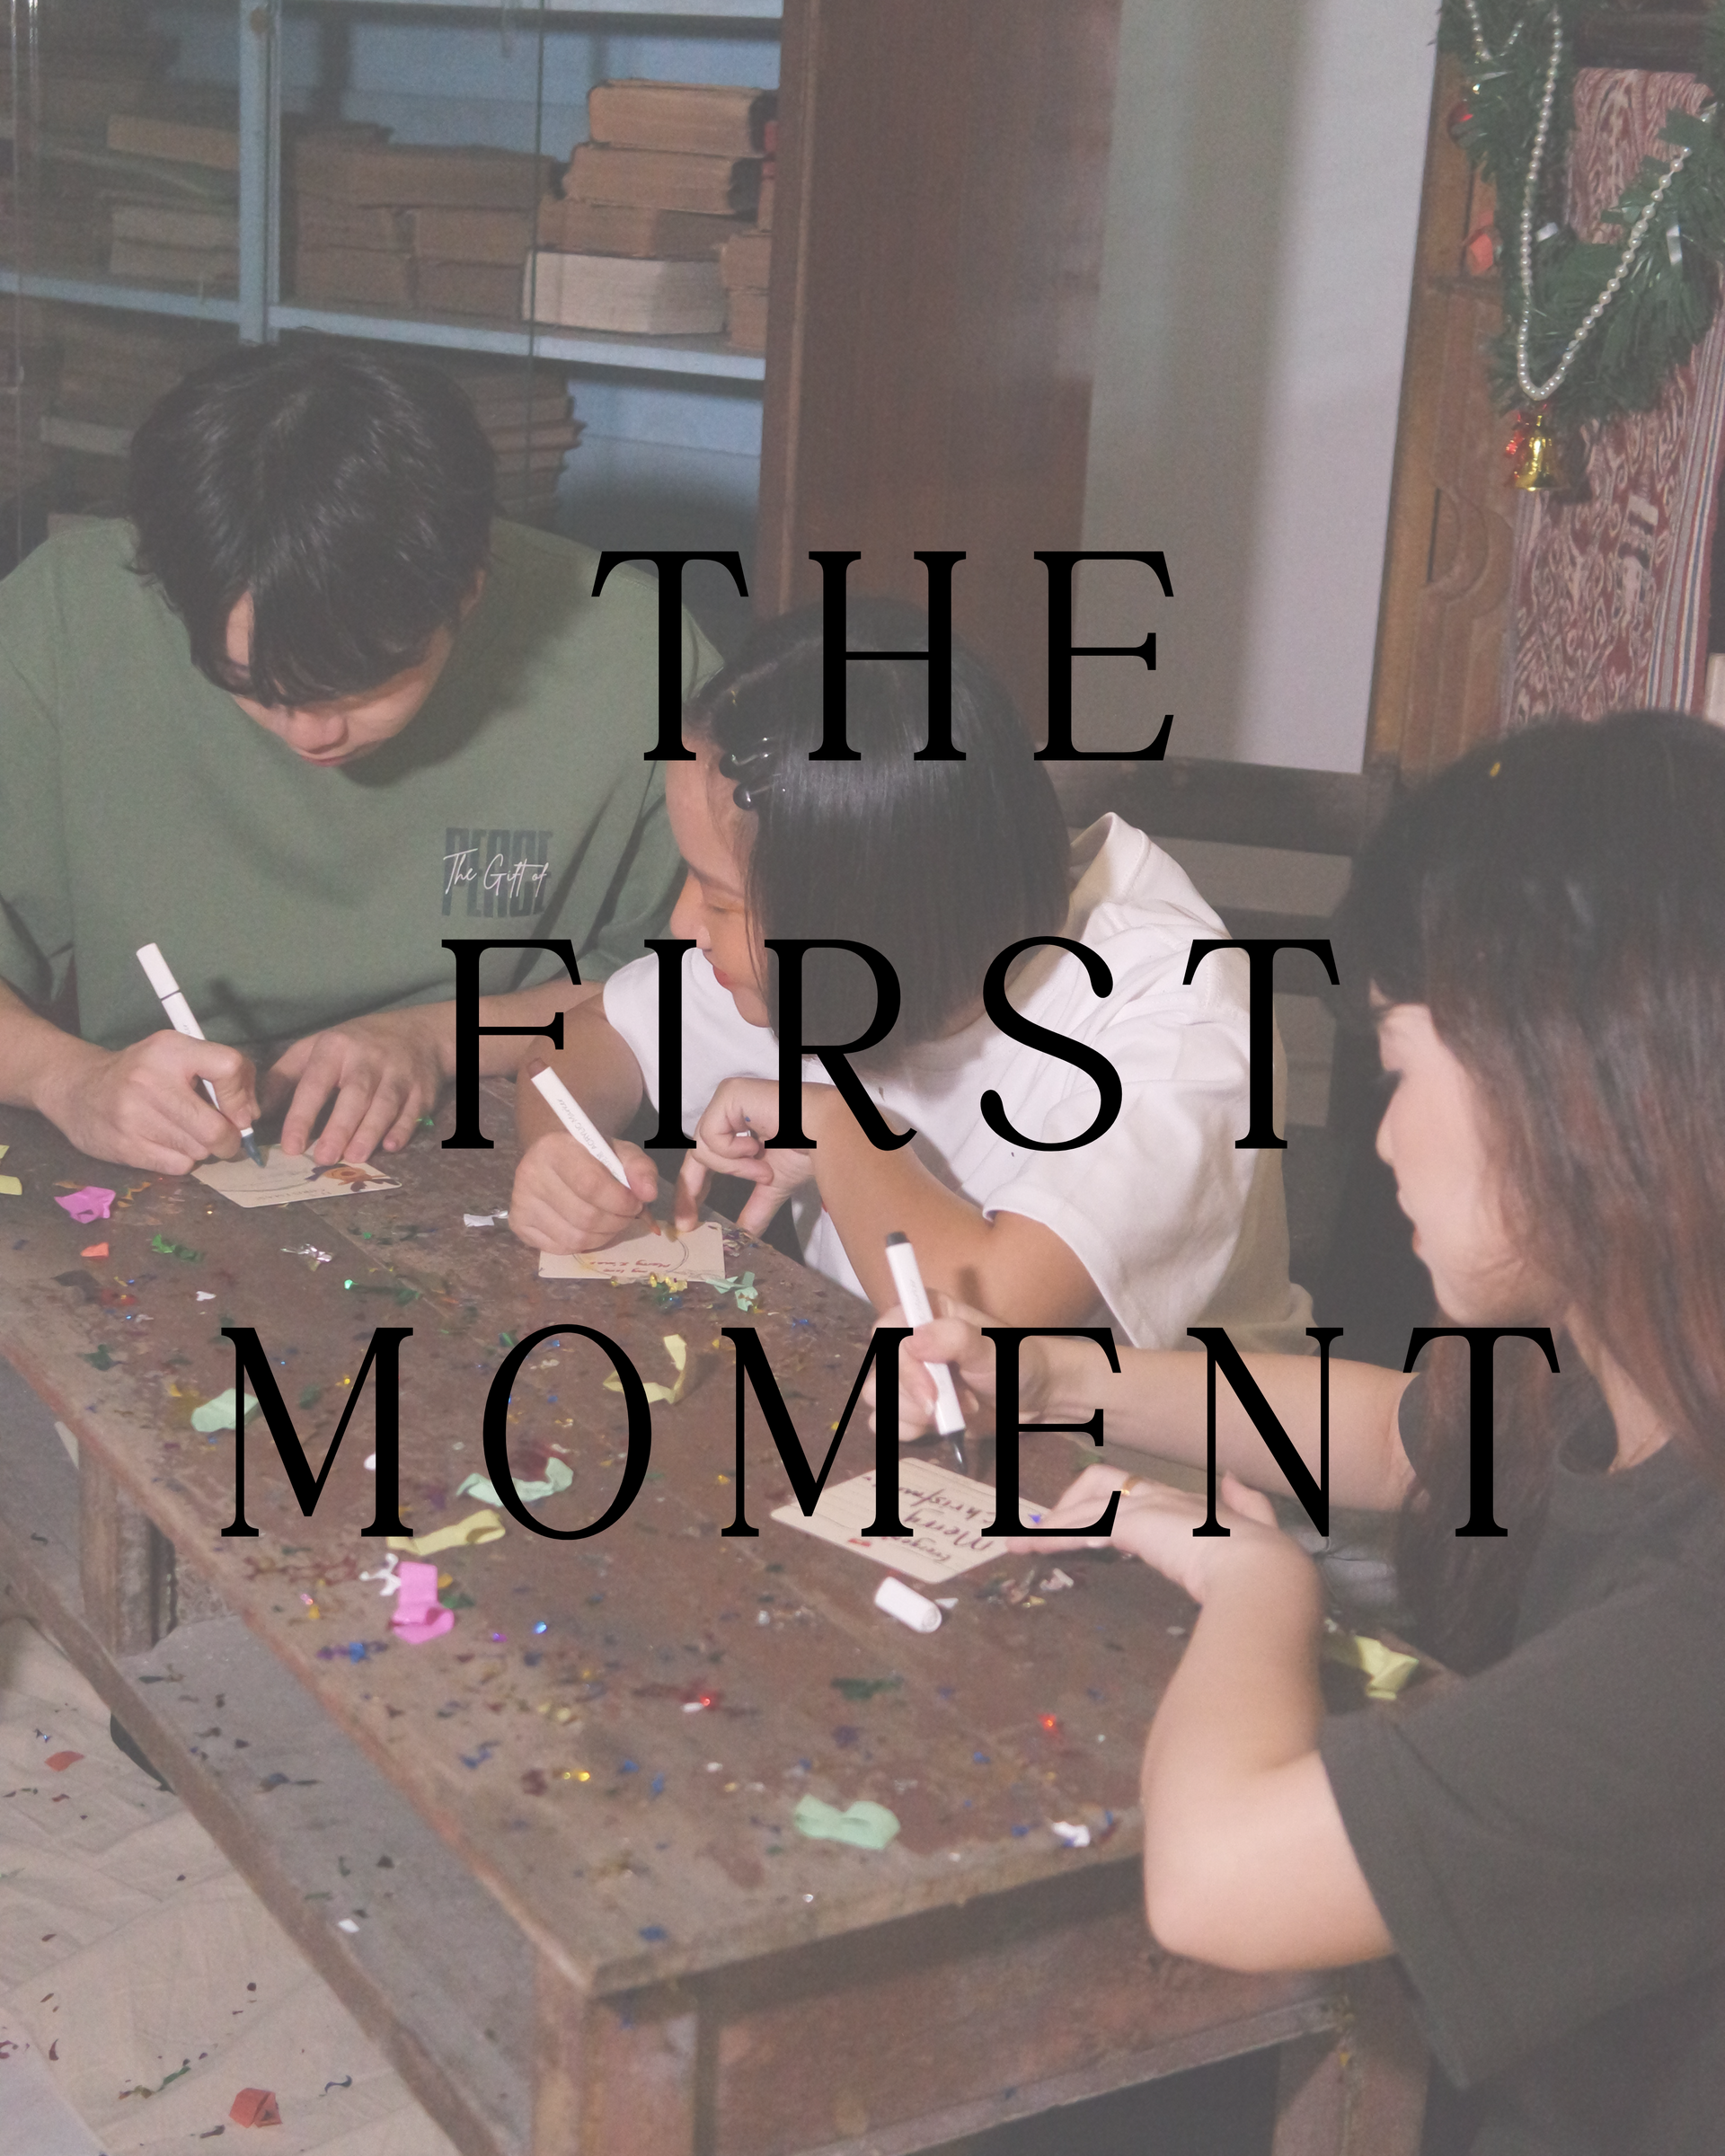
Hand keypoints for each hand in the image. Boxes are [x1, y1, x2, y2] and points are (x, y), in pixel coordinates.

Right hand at [42, 1030, 258, 1175]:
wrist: (76, 1089)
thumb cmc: (141, 1072)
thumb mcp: (177, 1055)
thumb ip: (220, 1075)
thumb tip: (251, 1115)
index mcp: (170, 1049)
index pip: (229, 1066)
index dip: (242, 1095)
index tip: (240, 1111)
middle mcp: (151, 1080)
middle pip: (216, 1127)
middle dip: (229, 1139)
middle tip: (224, 1136)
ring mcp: (134, 1116)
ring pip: (199, 1151)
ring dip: (203, 1149)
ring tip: (185, 1133)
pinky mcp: (125, 1146)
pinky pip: (179, 1166)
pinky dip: (183, 1160)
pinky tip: (167, 1144)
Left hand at [263, 1007, 443, 1163]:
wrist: (417, 1033)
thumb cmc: (354, 1046)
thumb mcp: (316, 1049)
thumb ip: (285, 1078)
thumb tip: (256, 1113)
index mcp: (335, 1048)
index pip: (315, 1083)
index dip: (303, 1115)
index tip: (292, 1146)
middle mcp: (368, 1059)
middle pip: (355, 1095)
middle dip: (339, 1128)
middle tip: (324, 1159)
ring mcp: (399, 1073)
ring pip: (384, 1105)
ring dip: (369, 1132)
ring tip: (354, 1157)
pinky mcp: (422, 1089)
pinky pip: (412, 1111)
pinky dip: (402, 1129)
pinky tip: (390, 1147)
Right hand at [509, 1129, 658, 1252]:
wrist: (557, 1158)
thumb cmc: (592, 1156)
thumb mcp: (620, 1152)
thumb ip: (640, 1168)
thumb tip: (648, 1194)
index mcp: (554, 1148)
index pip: (591, 1185)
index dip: (621, 1201)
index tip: (636, 1204)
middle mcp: (530, 1173)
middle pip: (585, 1217)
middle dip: (617, 1221)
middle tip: (627, 1215)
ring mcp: (520, 1201)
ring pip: (575, 1238)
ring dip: (604, 1236)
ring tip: (612, 1221)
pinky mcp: (518, 1224)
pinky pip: (561, 1248)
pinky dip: (584, 1245)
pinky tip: (589, 1227)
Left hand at [673, 1074, 819, 1235]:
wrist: (826, 1134)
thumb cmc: (808, 1150)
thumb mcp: (771, 1185)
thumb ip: (753, 1207)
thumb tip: (742, 1236)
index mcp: (737, 1129)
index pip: (703, 1161)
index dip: (693, 1190)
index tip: (687, 1221)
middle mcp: (728, 1111)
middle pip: (695, 1155)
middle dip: (691, 1190)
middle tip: (688, 1222)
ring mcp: (727, 1100)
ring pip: (703, 1148)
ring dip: (735, 1167)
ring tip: (764, 1168)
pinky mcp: (729, 1094)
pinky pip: (712, 1133)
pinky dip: (734, 1151)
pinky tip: (758, 1145)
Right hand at [866, 1296, 1014, 1439]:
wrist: (1030, 1398)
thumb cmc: (1014, 1362)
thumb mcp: (993, 1348)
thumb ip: (956, 1338)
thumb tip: (913, 1340)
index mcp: (926, 1313)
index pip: (887, 1327)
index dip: (902, 1360)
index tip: (932, 1389)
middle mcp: (910, 1341)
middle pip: (881, 1366)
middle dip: (916, 1393)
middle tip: (960, 1401)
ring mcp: (907, 1375)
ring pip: (877, 1395)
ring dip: (915, 1412)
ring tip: (955, 1411)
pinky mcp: (908, 1405)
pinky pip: (883, 1421)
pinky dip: (908, 1428)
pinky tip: (938, 1426)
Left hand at [1005, 1465, 1297, 1604]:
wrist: (1262, 1572)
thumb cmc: (1262, 1559)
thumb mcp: (1257, 1524)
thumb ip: (1246, 1501)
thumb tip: (1233, 1476)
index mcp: (1184, 1500)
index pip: (1134, 1491)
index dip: (1104, 1504)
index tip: (1085, 1527)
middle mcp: (1160, 1496)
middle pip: (1103, 1480)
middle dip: (1071, 1503)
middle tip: (1045, 1533)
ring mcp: (1145, 1506)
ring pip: (1085, 1503)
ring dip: (1050, 1526)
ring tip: (1019, 1547)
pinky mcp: (1131, 1524)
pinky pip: (1081, 1526)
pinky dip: (1054, 1537)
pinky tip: (1035, 1550)